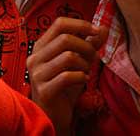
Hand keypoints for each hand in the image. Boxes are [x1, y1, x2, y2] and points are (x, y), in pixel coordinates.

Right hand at [27, 18, 106, 135]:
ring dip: (84, 63)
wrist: (54, 114)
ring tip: (86, 71)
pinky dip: (81, 77)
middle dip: (86, 46)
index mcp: (41, 45)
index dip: (80, 24)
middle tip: (93, 57)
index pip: (59, 24)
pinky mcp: (43, 90)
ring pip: (68, 56)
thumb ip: (89, 44)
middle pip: (65, 39)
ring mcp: (37, 74)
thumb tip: (104, 28)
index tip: (97, 30)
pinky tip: (83, 80)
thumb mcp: (78, 62)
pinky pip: (67, 76)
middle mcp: (35, 57)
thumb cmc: (65, 86)